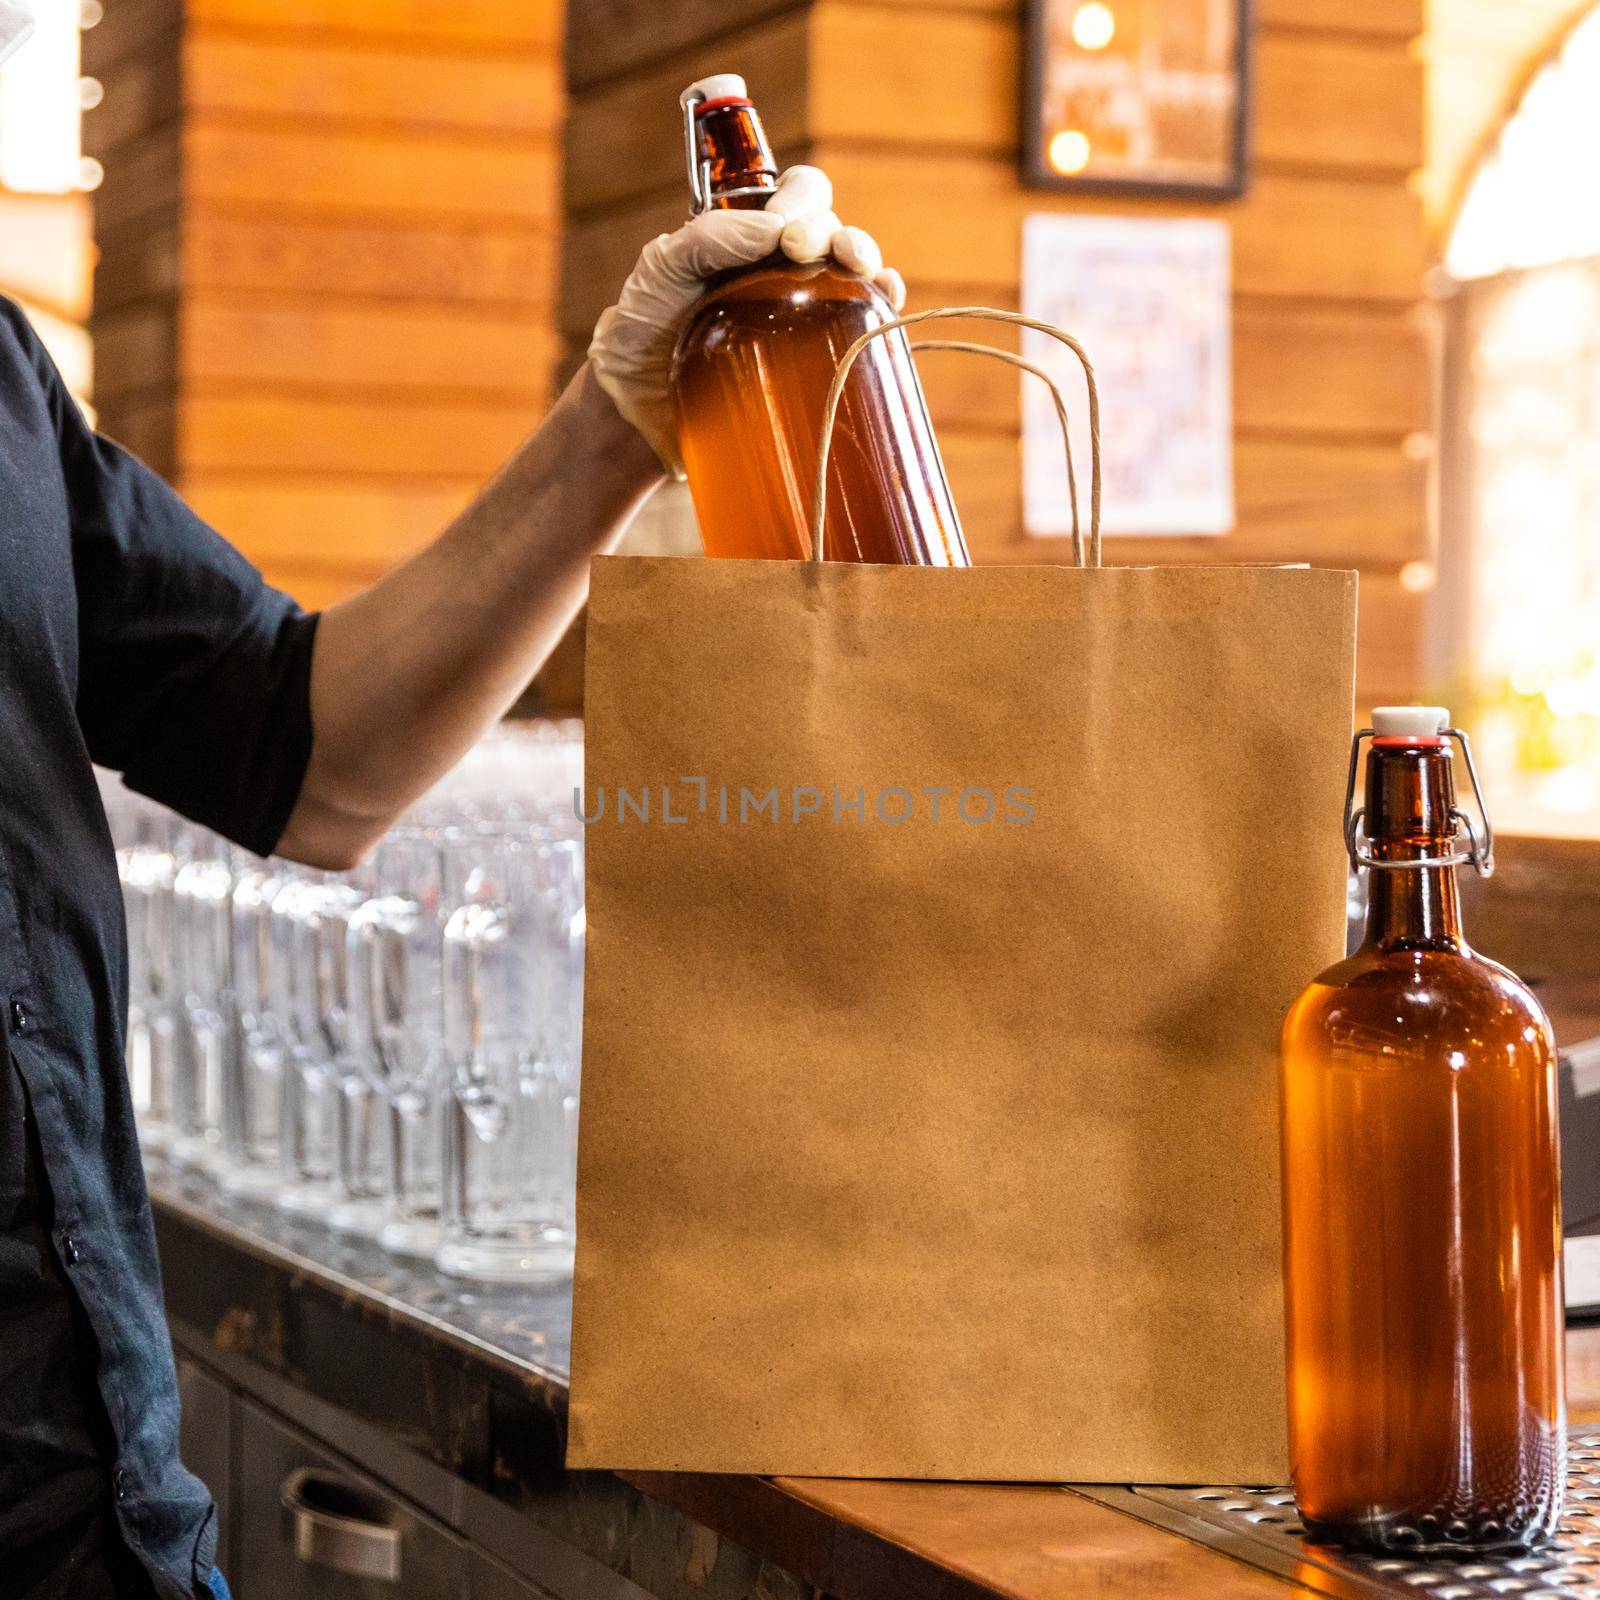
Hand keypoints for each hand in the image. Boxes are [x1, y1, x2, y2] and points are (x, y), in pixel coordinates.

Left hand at [588, 166, 904, 475]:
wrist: (640, 413)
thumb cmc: (642, 335)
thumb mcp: (660, 271)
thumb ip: (706, 240)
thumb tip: (774, 231)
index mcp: (749, 236)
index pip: (797, 196)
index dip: (801, 202)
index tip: (782, 235)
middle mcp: (783, 268)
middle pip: (830, 229)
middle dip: (832, 231)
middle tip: (805, 255)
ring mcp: (803, 313)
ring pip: (853, 270)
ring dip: (866, 259)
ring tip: (863, 271)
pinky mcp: (815, 359)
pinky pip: (862, 322)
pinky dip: (883, 303)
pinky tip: (886, 299)